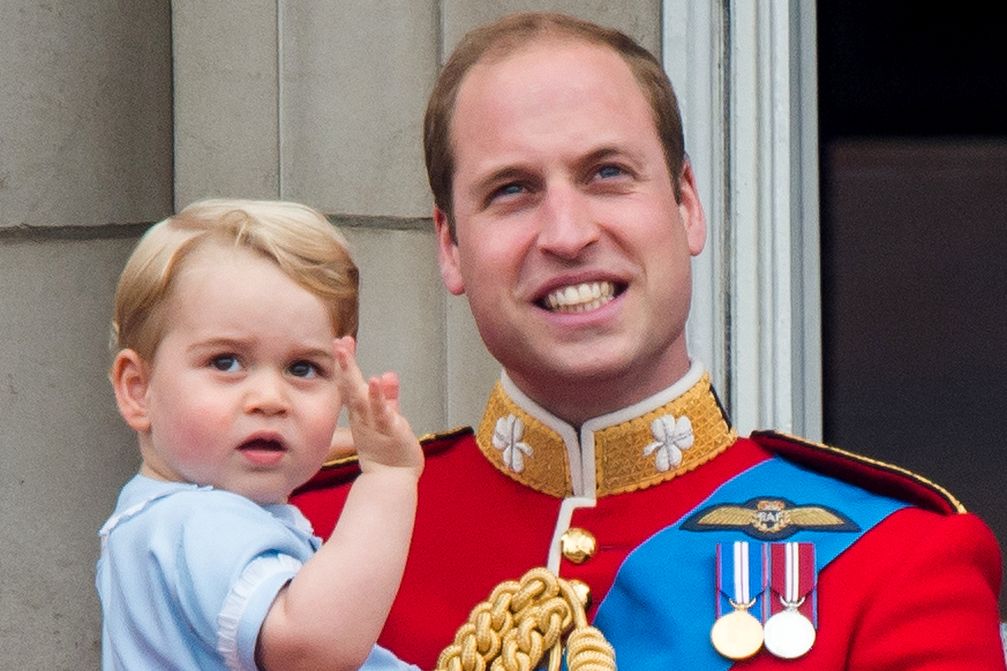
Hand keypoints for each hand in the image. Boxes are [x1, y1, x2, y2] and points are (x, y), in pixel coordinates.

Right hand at [332, 336, 423, 475]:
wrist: (391, 480)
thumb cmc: (389, 450)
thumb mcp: (388, 417)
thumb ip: (388, 396)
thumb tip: (386, 375)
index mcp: (361, 412)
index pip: (350, 384)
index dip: (346, 364)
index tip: (341, 342)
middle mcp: (363, 416)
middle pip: (350, 386)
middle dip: (345, 363)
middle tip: (338, 341)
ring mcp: (373, 423)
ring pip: (360, 396)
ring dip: (352, 373)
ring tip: (346, 352)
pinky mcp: (388, 430)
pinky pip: (381, 411)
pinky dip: (377, 396)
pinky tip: (373, 380)